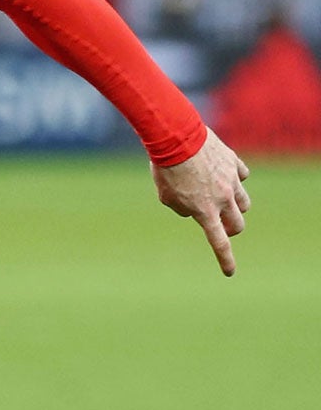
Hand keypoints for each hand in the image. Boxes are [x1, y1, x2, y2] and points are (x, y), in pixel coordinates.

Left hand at [153, 128, 249, 276]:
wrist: (176, 137)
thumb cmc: (165, 168)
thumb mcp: (166, 196)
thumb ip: (182, 208)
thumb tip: (195, 209)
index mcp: (205, 211)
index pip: (219, 242)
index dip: (225, 259)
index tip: (229, 272)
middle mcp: (223, 199)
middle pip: (238, 224)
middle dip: (231, 229)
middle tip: (221, 224)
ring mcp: (232, 181)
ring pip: (245, 203)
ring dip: (236, 207)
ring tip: (223, 200)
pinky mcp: (234, 164)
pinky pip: (242, 177)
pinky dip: (235, 179)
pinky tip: (224, 175)